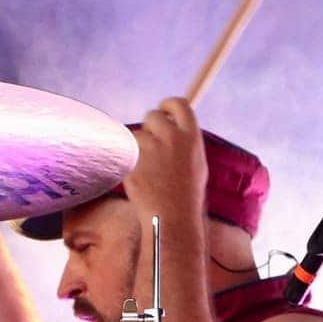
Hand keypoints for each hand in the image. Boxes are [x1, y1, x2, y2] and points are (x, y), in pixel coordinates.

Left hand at [122, 97, 207, 230]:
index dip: (167, 105)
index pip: (178, 104)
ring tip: (148, 169)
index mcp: (191, 137)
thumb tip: (174, 121)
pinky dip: (128, 161)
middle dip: (149, 127)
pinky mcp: (133, 160)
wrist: (172, 217)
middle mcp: (172, 138)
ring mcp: (151, 149)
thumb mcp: (197, 162)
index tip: (162, 109)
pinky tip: (140, 177)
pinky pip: (125, 151)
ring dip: (138, 147)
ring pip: (136, 135)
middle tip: (151, 146)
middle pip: (152, 116)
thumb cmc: (186, 194)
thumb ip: (186, 140)